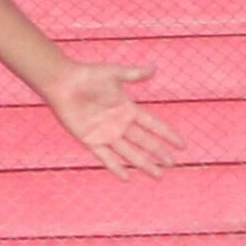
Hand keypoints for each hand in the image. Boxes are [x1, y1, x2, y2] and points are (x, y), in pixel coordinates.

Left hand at [46, 61, 181, 176]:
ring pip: (130, 153)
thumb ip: (135, 75)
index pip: (154, 125)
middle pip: (145, 142)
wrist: (63, 83)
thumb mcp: (114, 73)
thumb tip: (155, 68)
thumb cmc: (88, 75)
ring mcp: (106, 134)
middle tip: (172, 164)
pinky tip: (126, 177)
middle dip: (159, 153)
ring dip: (144, 164)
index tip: (182, 145)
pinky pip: (106, 157)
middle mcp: (120, 124)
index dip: (168, 134)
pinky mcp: (90, 140)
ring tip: (158, 175)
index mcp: (129, 109)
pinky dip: (116, 167)